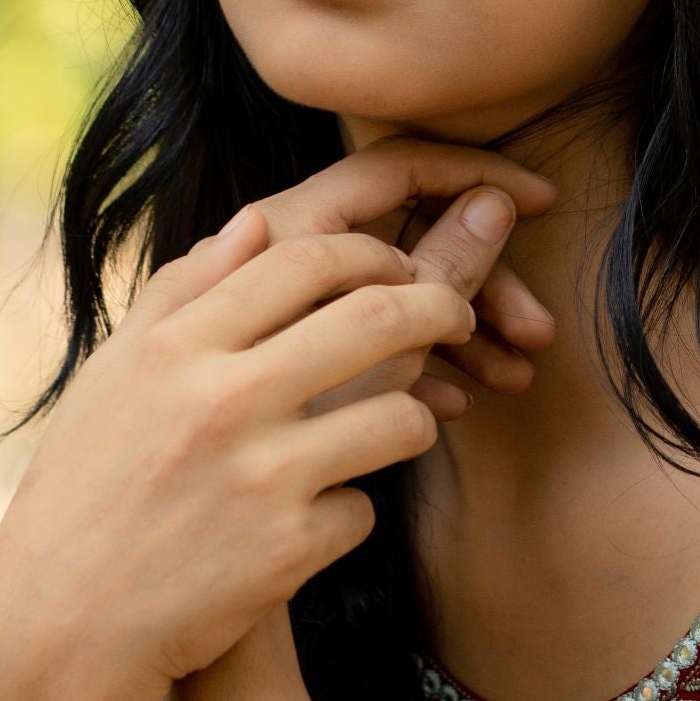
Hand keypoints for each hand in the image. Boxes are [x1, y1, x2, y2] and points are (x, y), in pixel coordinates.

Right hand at [0, 146, 550, 700]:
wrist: (63, 629)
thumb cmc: (87, 493)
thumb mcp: (113, 380)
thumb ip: (182, 294)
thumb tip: (256, 221)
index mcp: (173, 347)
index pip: (307, 260)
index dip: (374, 255)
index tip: (400, 269)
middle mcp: (219, 400)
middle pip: (377, 320)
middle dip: (439, 308)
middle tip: (458, 315)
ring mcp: (259, 476)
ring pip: (399, 417)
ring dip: (411, 419)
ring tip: (393, 428)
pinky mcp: (288, 550)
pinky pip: (364, 509)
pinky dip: (346, 513)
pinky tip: (312, 523)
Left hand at [223, 140, 556, 415]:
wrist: (156, 533)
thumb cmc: (246, 440)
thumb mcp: (363, 352)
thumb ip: (433, 273)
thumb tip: (494, 205)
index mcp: (285, 230)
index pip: (397, 167)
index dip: (475, 173)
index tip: (543, 202)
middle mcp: (280, 255)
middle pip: (405, 234)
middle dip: (483, 279)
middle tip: (538, 335)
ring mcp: (282, 307)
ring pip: (390, 292)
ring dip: (462, 329)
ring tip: (513, 380)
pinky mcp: (281, 355)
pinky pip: (354, 339)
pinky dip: (411, 363)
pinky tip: (453, 406)